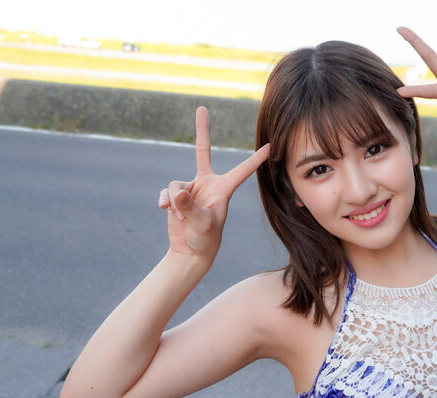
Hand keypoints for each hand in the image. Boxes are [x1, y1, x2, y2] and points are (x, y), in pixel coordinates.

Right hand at [158, 107, 269, 259]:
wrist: (190, 250)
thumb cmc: (205, 239)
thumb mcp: (202, 224)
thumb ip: (190, 208)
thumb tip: (177, 193)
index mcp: (223, 189)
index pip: (242, 170)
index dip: (256, 158)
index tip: (270, 145)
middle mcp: (208, 184)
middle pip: (202, 150)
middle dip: (202, 129)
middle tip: (201, 108)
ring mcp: (192, 188)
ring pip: (176, 184)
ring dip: (175, 202)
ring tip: (181, 218)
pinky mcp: (177, 195)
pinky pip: (167, 192)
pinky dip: (165, 202)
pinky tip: (165, 211)